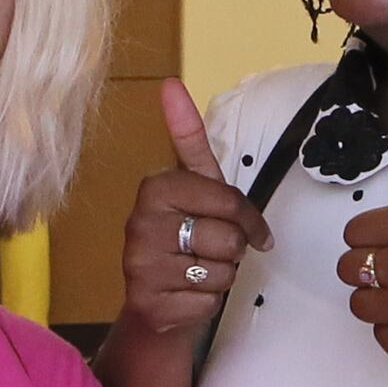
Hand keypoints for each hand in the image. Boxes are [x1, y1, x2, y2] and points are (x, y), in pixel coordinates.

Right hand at [118, 80, 266, 342]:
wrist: (155, 300)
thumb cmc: (183, 237)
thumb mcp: (193, 186)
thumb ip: (188, 138)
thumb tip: (170, 82)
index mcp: (155, 188)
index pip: (228, 200)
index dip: (247, 219)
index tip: (247, 227)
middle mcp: (140, 223)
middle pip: (228, 239)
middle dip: (232, 249)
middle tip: (210, 250)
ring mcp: (140, 266)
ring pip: (221, 272)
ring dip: (221, 276)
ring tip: (197, 271)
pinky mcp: (148, 304)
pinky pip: (208, 302)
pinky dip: (207, 303)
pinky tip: (186, 295)